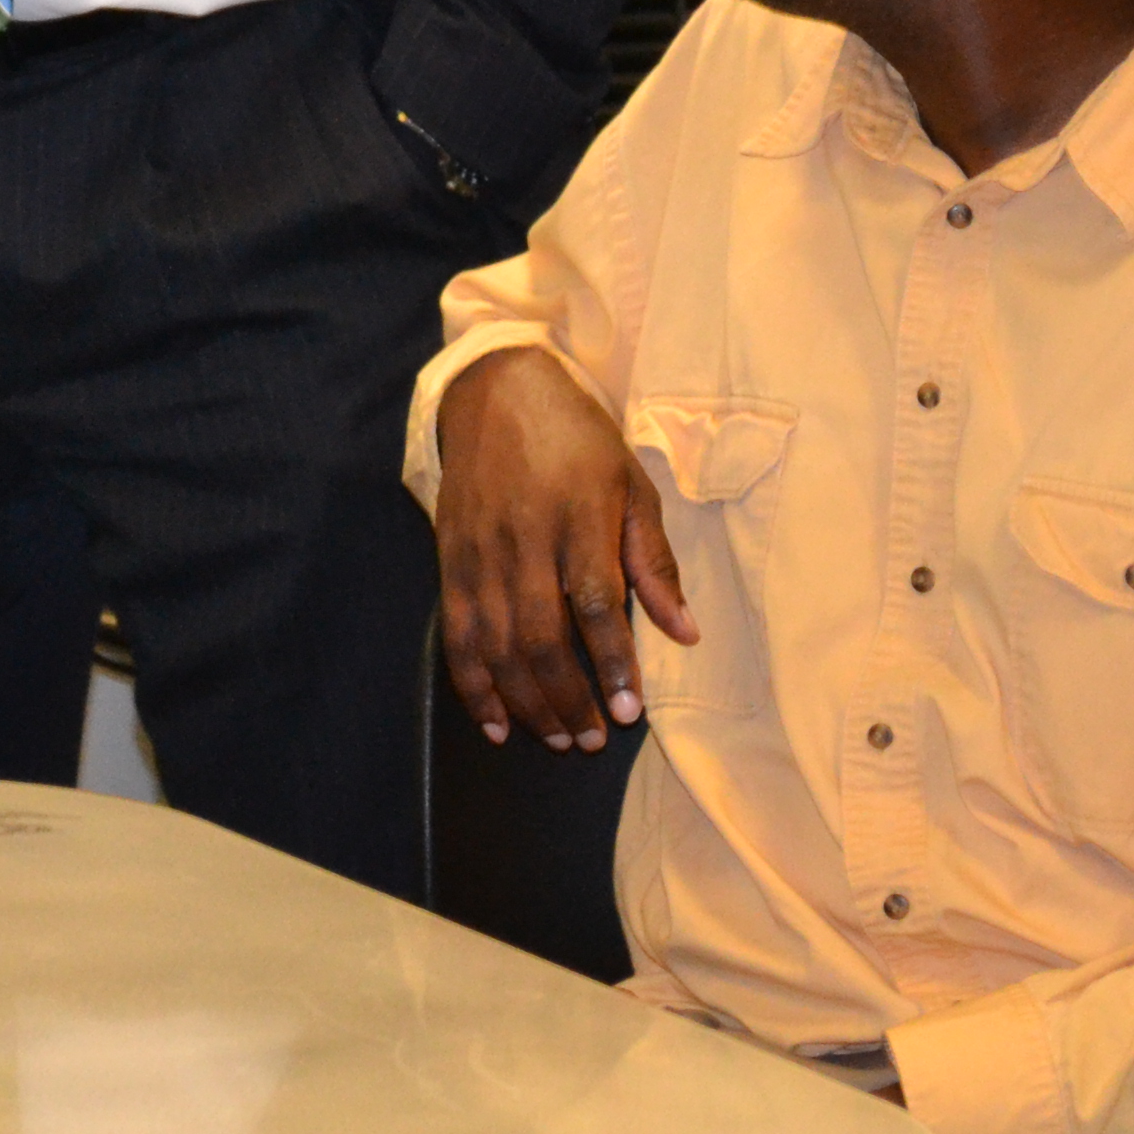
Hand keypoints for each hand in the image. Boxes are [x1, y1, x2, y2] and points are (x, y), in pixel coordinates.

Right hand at [433, 346, 689, 752]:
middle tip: (591, 740)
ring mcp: (480, 551)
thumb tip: (685, 632)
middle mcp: (525, 537)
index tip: (629, 714)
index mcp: (579, 517)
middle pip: (540, 636)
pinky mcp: (449, 559)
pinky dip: (473, 685)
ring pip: (496, 645)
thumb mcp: (631, 484)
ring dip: (526, 702)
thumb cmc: (578, 441)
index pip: (595, 604)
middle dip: (567, 699)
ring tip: (556, 738)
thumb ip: (653, 561)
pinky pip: (456, 635)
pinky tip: (494, 723)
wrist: (495, 393)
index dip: (612, 664)